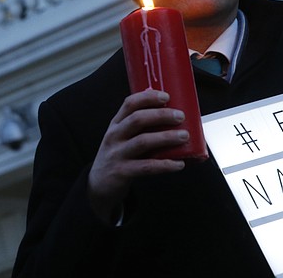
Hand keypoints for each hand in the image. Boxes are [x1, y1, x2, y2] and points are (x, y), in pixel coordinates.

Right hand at [87, 89, 188, 222]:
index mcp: (116, 124)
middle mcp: (115, 136)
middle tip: (180, 116)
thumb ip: (139, 126)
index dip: (148, 98)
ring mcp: (117, 154)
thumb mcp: (122, 137)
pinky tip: (179, 164)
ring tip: (184, 136)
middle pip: (137, 119)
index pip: (129, 104)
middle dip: (161, 115)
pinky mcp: (122, 172)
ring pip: (143, 141)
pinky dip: (165, 165)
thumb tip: (167, 111)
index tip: (166, 96)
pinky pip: (146, 167)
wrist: (98, 185)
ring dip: (166, 137)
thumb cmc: (118, 156)